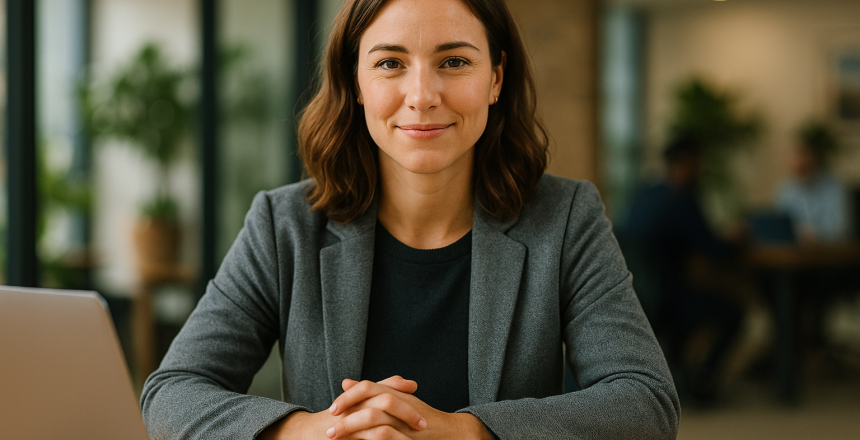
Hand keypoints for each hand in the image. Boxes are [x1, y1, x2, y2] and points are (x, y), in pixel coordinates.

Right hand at [258, 376, 418, 439]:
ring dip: (398, 435)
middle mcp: (354, 406)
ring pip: (378, 426)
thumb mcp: (359, 402)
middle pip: (384, 403)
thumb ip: (380, 390)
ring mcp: (349, 423)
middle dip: (406, 413)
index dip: (399, 389)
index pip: (382, 387)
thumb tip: (409, 382)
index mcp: (358, 397)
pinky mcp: (345, 436)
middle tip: (423, 424)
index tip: (418, 394)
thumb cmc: (338, 418)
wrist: (307, 434)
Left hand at [328, 378, 490, 439]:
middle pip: (367, 401)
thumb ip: (371, 391)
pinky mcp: (406, 434)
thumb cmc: (419, 417)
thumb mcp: (394, 400)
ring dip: (352, 429)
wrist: (448, 431)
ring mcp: (404, 419)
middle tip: (329, 429)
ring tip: (335, 439)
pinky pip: (384, 436)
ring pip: (374, 419)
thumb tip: (346, 382)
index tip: (333, 409)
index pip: (367, 387)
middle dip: (346, 414)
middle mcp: (399, 402)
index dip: (348, 397)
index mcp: (394, 392)